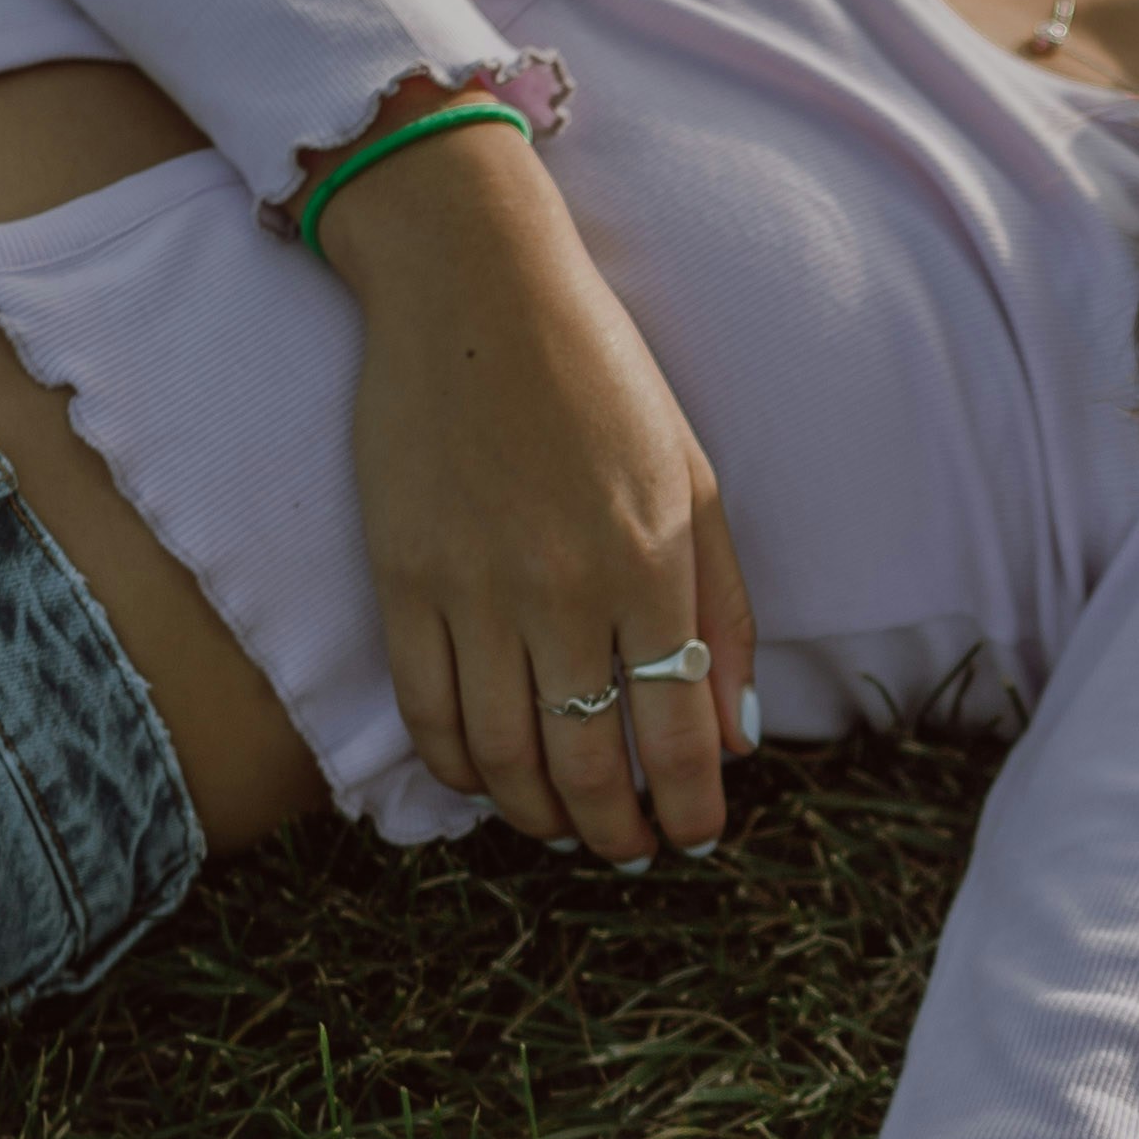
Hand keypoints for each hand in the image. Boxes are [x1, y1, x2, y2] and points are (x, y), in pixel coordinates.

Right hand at [308, 89, 753, 861]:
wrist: (473, 288)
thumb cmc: (601, 378)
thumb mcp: (697, 483)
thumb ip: (725, 613)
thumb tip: (737, 737)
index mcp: (652, 567)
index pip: (675, 738)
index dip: (687, 810)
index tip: (690, 837)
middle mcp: (564, 591)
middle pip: (586, 768)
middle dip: (612, 834)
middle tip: (625, 850)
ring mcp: (474, 590)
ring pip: (501, 758)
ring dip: (535, 814)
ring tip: (559, 822)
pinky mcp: (401, 578)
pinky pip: (424, 712)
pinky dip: (456, 767)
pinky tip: (485, 775)